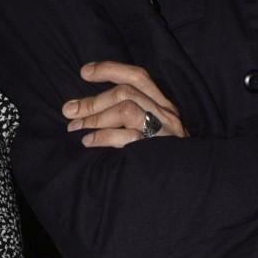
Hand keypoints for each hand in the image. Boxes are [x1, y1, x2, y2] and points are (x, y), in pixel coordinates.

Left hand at [64, 61, 186, 148]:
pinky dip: (103, 137)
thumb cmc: (163, 158)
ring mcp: (163, 131)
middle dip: (92, 100)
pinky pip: (128, 137)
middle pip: (126, 92)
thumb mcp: (152, 131)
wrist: (189, 187)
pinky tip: (88, 142)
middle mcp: (166, 114)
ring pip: (126, 109)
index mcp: (163, 105)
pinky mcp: (157, 151)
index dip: (109, 69)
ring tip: (76, 127)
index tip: (84, 72)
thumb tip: (87, 109)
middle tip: (69, 110)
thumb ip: (130, 116)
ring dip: (95, 117)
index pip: (138, 76)